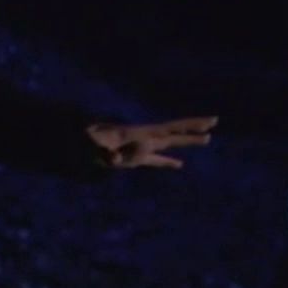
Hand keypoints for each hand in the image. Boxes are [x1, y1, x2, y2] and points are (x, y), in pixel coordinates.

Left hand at [86, 116, 217, 168]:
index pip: (170, 128)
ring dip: (186, 143)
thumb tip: (128, 154)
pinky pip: (154, 161)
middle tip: (215, 121)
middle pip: (173, 133)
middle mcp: (141, 138)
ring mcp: (137, 148)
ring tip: (207, 139)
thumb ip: (110, 151)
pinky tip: (179, 165)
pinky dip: (167, 162)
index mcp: (138, 133)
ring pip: (167, 146)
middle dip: (193, 128)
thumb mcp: (96, 148)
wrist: (71, 146)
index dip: (189, 125)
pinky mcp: (131, 159)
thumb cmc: (82, 146)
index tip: (209, 123)